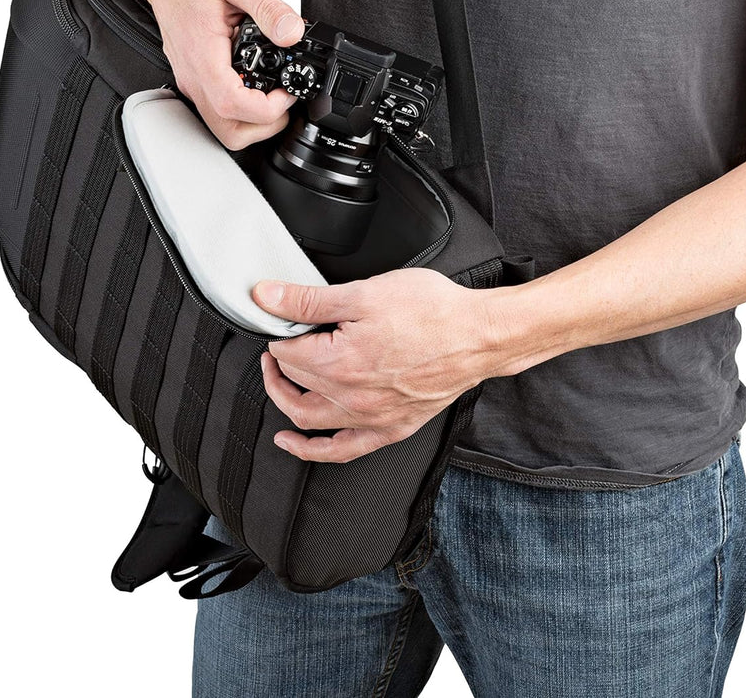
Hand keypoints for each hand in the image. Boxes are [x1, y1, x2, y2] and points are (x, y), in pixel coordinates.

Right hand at [136, 0, 304, 149]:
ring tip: (274, 93)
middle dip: (264, 125)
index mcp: (202, 55)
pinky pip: (219, 110)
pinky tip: (258, 83)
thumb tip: (293, 33)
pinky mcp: (196, 79)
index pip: (232, 105)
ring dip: (254, 121)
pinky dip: (244, 109)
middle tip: (283, 98)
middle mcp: (193, 75)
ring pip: (223, 126)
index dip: (267, 108)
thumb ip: (269, 7)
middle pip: (228, 131)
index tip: (286, 91)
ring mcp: (192, 80)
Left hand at [253, 269, 506, 462]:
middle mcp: (351, 397)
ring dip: (285, 401)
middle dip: (280, 362)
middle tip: (281, 342)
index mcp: (339, 362)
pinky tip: (293, 442)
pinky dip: (311, 450)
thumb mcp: (364, 294)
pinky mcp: (390, 428)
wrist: (479, 335)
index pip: (286, 351)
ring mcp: (370, 418)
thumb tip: (267, 297)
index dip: (281, 331)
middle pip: (294, 383)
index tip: (284, 319)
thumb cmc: (433, 312)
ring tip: (278, 382)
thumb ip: (308, 300)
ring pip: (308, 420)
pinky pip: (342, 450)